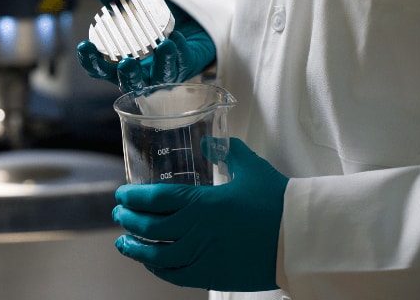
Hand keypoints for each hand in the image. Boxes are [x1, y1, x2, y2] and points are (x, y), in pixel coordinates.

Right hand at [76, 0, 214, 92]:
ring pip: (158, 78)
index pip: (99, 69)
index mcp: (117, 63)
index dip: (90, 61)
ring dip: (162, 63)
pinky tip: (177, 37)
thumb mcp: (132, 6)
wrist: (180, 24)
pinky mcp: (181, 69)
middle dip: (128, 75)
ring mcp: (159, 75)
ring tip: (164, 46)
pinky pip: (180, 64)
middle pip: (128, 83)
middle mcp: (136, 74)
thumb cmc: (147, 22)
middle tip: (126, 63)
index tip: (84, 46)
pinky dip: (179, 52)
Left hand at [112, 138, 288, 291]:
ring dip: (135, 248)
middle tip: (118, 213)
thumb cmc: (277, 202)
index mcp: (203, 202)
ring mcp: (202, 256)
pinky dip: (157, 269)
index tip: (120, 194)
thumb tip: (207, 143)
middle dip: (128, 219)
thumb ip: (226, 153)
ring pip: (156, 254)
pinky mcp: (211, 275)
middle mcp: (196, 230)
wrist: (301, 239)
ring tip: (123, 243)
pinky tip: (150, 262)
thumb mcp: (250, 168)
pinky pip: (174, 275)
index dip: (133, 197)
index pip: (155, 199)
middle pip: (149, 226)